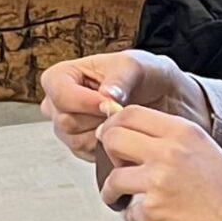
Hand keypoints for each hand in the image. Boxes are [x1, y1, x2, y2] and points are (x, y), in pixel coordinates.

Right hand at [40, 49, 202, 163]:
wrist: (162, 97)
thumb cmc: (144, 75)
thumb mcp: (135, 66)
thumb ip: (119, 79)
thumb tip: (106, 96)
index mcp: (62, 76)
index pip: (59, 93)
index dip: (84, 100)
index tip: (108, 101)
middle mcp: (59, 104)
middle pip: (65, 120)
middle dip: (97, 118)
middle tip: (121, 109)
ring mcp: (68, 128)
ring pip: (75, 140)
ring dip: (104, 132)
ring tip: (123, 118)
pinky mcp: (81, 147)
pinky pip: (87, 154)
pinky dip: (108, 146)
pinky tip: (122, 132)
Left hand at [95, 106, 221, 220]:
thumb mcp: (206, 153)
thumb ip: (173, 143)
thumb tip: (135, 140)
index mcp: (184, 132)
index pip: (129, 114)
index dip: (114, 127)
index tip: (112, 139)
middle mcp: (169, 152)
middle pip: (113, 138)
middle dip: (109, 155)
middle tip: (118, 169)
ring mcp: (159, 181)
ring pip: (113, 179)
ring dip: (113, 192)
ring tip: (125, 200)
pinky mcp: (154, 212)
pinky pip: (128, 212)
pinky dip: (136, 218)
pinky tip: (155, 219)